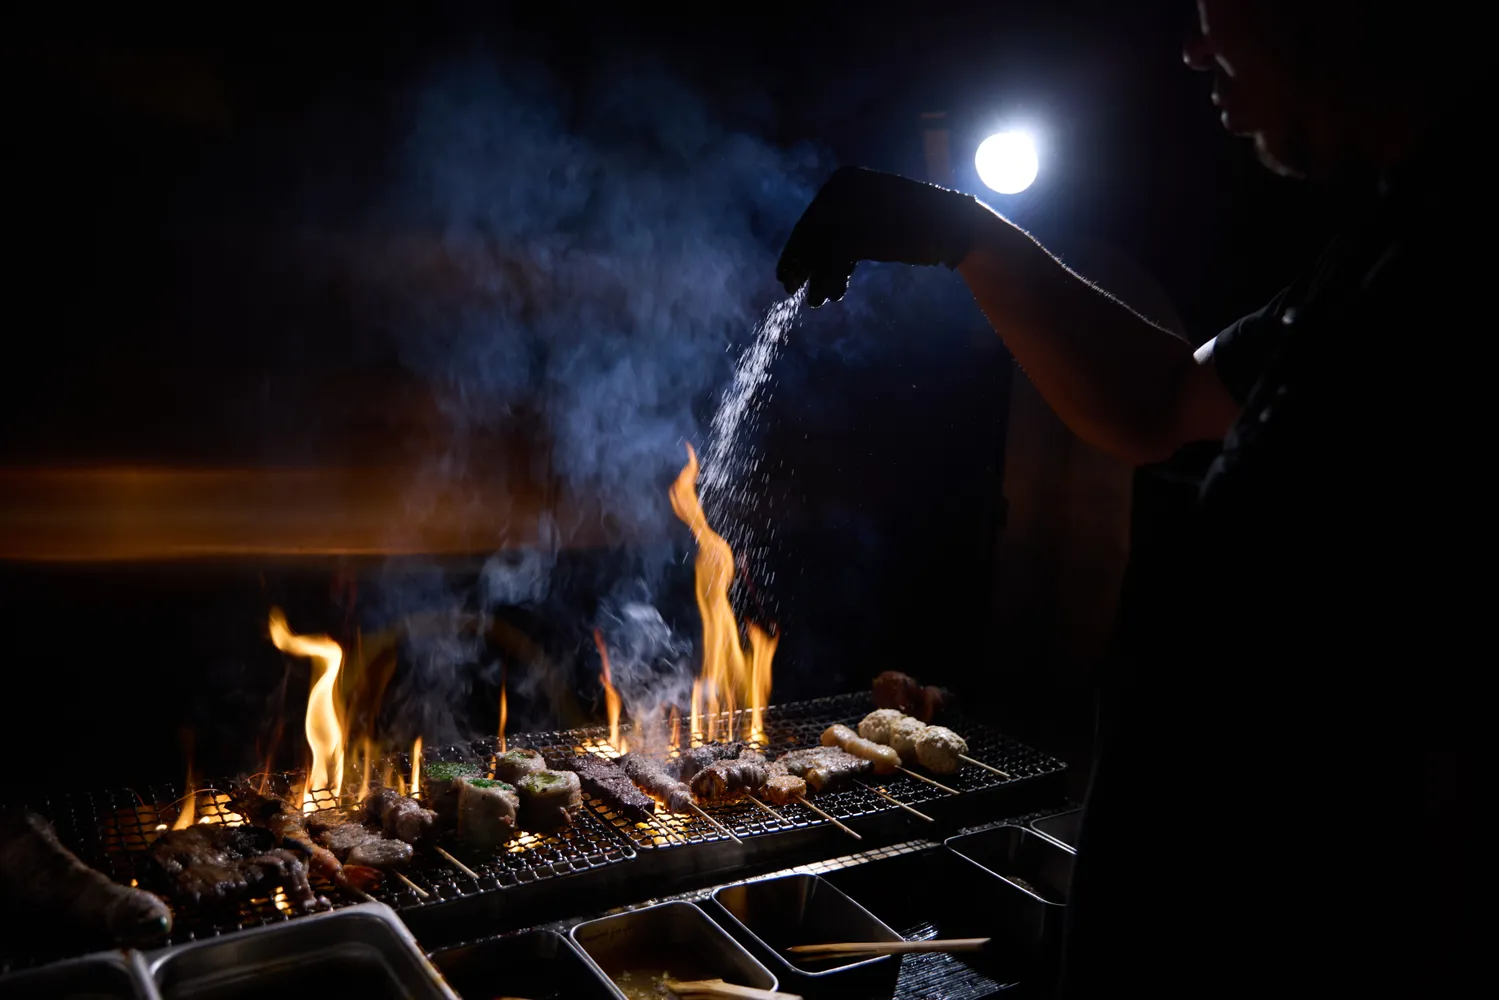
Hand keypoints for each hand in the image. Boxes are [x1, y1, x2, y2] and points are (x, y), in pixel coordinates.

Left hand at [776, 166, 983, 305]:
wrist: (954, 226)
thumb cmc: (915, 226)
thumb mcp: (874, 217)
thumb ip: (845, 226)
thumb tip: (811, 254)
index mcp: (846, 179)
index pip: (813, 216)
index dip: (798, 247)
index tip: (787, 272)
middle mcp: (844, 186)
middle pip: (810, 231)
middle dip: (800, 262)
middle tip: (788, 287)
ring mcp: (853, 206)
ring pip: (820, 248)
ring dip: (817, 276)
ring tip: (816, 301)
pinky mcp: (863, 229)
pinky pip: (836, 259)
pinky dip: (832, 279)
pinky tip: (835, 295)